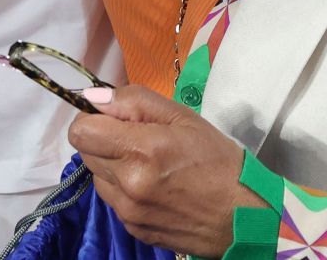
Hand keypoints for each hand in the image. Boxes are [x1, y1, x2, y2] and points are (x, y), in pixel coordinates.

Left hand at [70, 84, 252, 258]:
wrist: (245, 217)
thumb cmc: (218, 160)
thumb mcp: (182, 117)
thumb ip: (134, 101)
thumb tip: (94, 97)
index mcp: (140, 151)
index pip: (81, 131)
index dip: (92, 118)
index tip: (113, 117)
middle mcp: (128, 184)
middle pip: (85, 152)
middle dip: (103, 139)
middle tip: (135, 138)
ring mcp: (129, 212)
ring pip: (97, 177)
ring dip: (111, 165)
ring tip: (146, 163)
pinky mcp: (134, 230)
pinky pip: (113, 201)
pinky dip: (123, 190)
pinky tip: (152, 186)